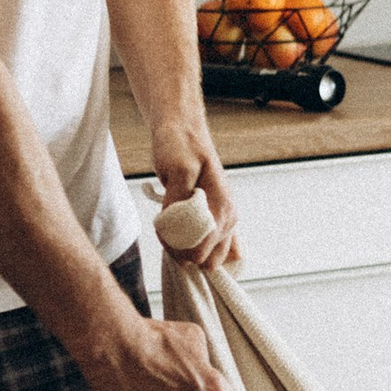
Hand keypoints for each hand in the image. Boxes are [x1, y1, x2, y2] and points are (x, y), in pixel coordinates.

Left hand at [149, 130, 239, 271]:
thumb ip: (181, 200)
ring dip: (186, 251)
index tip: (162, 229)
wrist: (183, 131)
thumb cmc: (180, 146)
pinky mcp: (214, 219)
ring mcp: (224, 220)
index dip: (178, 246)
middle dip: (183, 252)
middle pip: (208, 260)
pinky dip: (191, 247)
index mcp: (223, 209)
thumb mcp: (179, 169)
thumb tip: (179, 227)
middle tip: (165, 231)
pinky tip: (176, 232)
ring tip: (168, 229)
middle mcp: (228, 218)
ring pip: (209, 257)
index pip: (203, 251)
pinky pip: (209, 247)